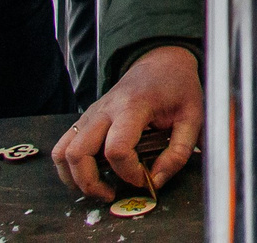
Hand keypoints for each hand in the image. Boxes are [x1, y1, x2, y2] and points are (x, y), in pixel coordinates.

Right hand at [52, 45, 200, 200]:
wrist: (161, 62)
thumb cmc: (178, 89)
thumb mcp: (193, 117)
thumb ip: (178, 152)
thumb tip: (155, 181)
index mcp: (133, 106)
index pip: (117, 149)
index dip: (129, 173)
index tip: (144, 179)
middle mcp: (105, 109)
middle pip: (79, 153)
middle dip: (90, 183)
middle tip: (112, 194)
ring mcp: (90, 113)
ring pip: (63, 151)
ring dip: (74, 178)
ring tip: (98, 187)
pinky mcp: (85, 119)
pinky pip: (63, 145)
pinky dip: (67, 166)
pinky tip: (87, 174)